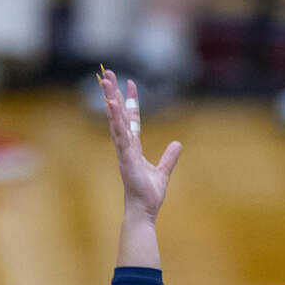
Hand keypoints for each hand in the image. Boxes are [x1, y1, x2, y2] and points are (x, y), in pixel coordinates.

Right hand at [101, 69, 180, 225]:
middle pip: (119, 114)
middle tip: (108, 73)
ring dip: (111, 101)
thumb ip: (169, 158)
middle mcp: (126, 146)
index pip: (132, 118)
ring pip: (116, 121)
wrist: (143, 210)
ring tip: (106, 83)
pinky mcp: (125, 158)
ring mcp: (123, 151)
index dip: (131, 101)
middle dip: (114, 93)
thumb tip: (178, 144)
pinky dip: (116, 121)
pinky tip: (112, 106)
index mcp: (133, 147)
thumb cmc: (148, 194)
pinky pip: (120, 135)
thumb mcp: (163, 171)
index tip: (130, 82)